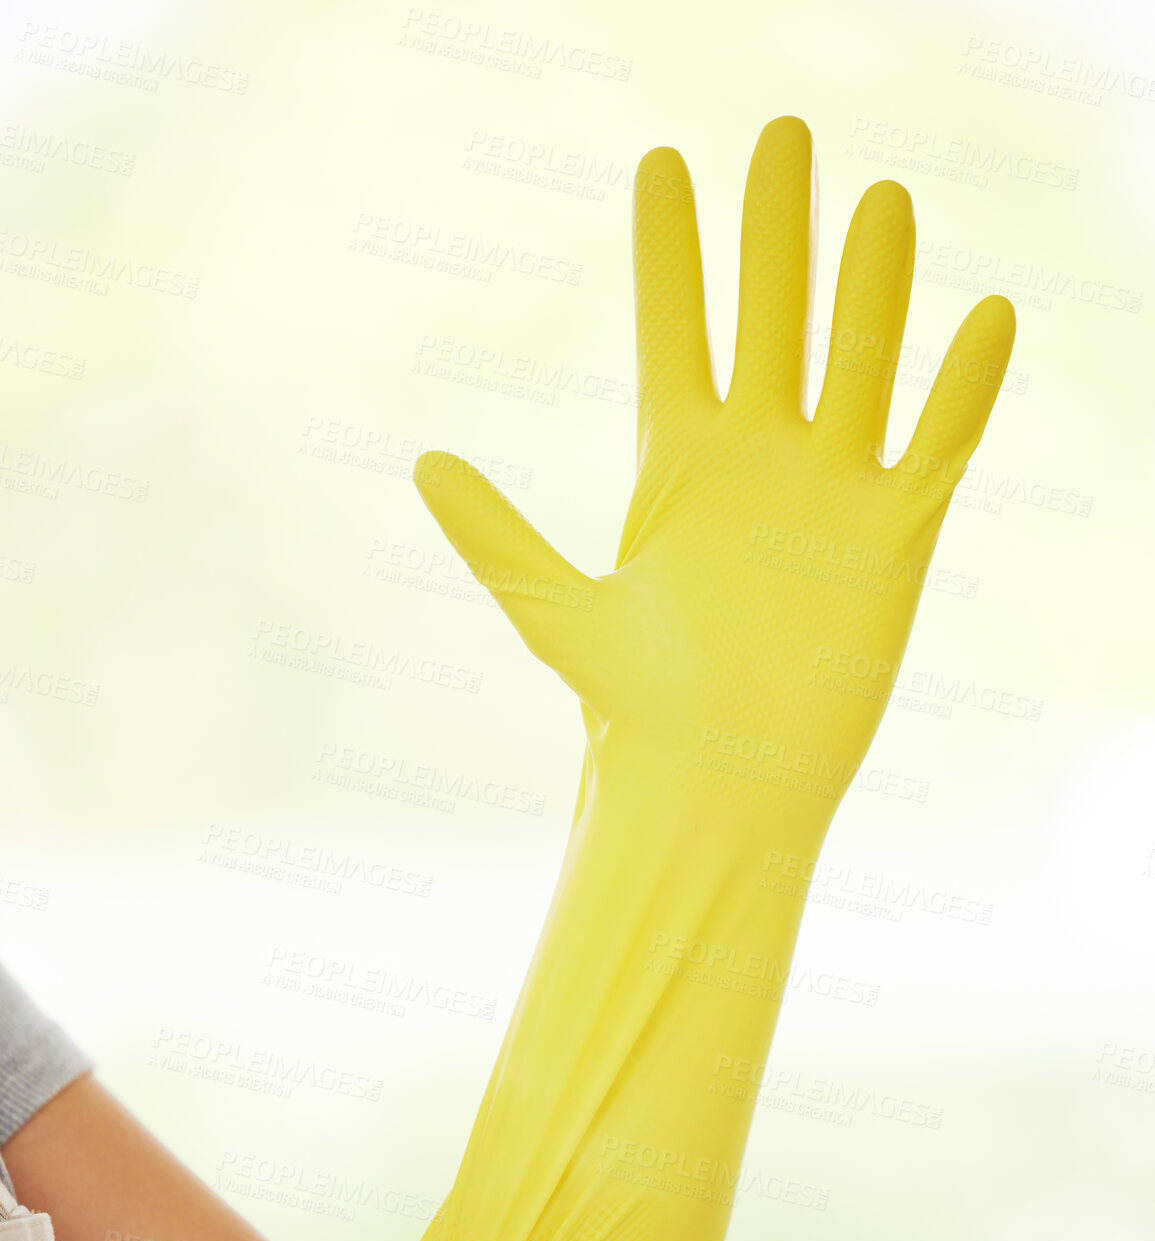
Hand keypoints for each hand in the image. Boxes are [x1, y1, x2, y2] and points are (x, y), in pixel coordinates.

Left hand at [413, 117, 1014, 844]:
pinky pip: (939, 442)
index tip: (663, 165)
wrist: (721, 784)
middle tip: (782, 136)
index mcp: (677, 462)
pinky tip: (986, 317)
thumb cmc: (637, 712)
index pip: (673, 328)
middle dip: (777, 230)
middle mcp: (758, 460)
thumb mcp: (558, 611)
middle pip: (773, 316)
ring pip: (860, 360)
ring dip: (873, 285)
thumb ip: (499, 535)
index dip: (668, 250)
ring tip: (881, 200)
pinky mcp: (896, 535)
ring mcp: (832, 489)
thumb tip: (423, 463)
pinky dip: (963, 386)